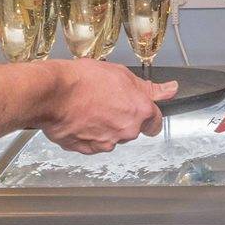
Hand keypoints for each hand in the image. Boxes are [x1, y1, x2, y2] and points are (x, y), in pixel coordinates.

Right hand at [40, 61, 173, 154]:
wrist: (53, 94)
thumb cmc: (84, 80)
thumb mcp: (121, 74)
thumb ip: (147, 88)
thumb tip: (170, 90)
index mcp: (140, 111)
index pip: (156, 122)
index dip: (148, 116)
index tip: (140, 111)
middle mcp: (127, 131)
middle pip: (132, 129)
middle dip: (123, 119)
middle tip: (106, 102)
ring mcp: (107, 143)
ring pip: (112, 137)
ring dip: (105, 127)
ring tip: (89, 109)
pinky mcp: (87, 150)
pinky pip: (93, 143)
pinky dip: (88, 134)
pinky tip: (79, 119)